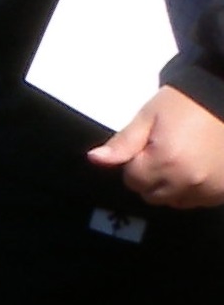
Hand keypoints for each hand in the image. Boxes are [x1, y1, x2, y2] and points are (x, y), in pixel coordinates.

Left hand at [91, 84, 223, 209]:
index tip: (148, 146)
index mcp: (166, 162)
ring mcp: (210, 188)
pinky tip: (199, 168)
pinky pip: (200, 201)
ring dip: (173, 186)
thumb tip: (94, 159)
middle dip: (152, 177)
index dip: (136, 163)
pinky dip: (195, 189)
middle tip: (165, 152)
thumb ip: (123, 142)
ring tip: (183, 160)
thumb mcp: (148, 116)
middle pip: (153, 195)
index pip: (133, 180)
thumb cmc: (186, 103)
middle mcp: (188, 181)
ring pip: (176, 201)